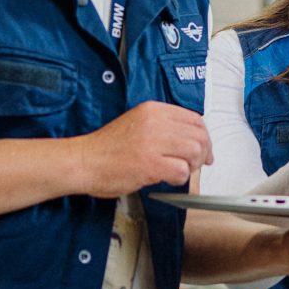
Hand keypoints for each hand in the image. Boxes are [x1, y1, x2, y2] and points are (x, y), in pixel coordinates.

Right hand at [74, 102, 212, 195]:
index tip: (205, 150)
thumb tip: (190, 140)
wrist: (83, 161)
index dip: (204, 137)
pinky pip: (182, 171)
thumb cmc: (106, 148)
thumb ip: (162, 127)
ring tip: (178, 171)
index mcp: (153, 110)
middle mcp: (155, 122)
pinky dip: (180, 179)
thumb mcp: (137, 124)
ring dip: (191, 166)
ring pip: (194, 152)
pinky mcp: (150, 164)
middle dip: (202, 154)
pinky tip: (167, 179)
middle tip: (195, 165)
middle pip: (199, 135)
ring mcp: (153, 142)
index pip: (194, 119)